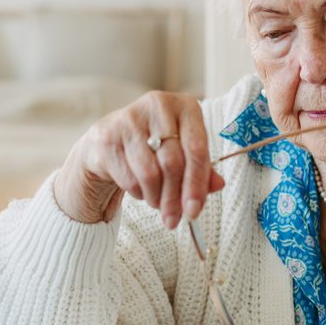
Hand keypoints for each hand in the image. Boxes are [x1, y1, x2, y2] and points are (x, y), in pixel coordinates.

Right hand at [54, 91, 225, 225]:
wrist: (108, 140)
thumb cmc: (154, 146)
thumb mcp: (183, 152)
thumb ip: (202, 169)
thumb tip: (218, 185)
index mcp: (185, 106)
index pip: (197, 148)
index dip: (197, 183)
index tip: (194, 211)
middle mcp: (158, 105)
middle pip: (173, 163)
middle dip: (175, 198)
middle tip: (174, 219)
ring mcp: (129, 118)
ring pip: (150, 174)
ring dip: (155, 197)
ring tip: (157, 201)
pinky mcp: (108, 136)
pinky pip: (129, 178)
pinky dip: (138, 192)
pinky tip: (139, 188)